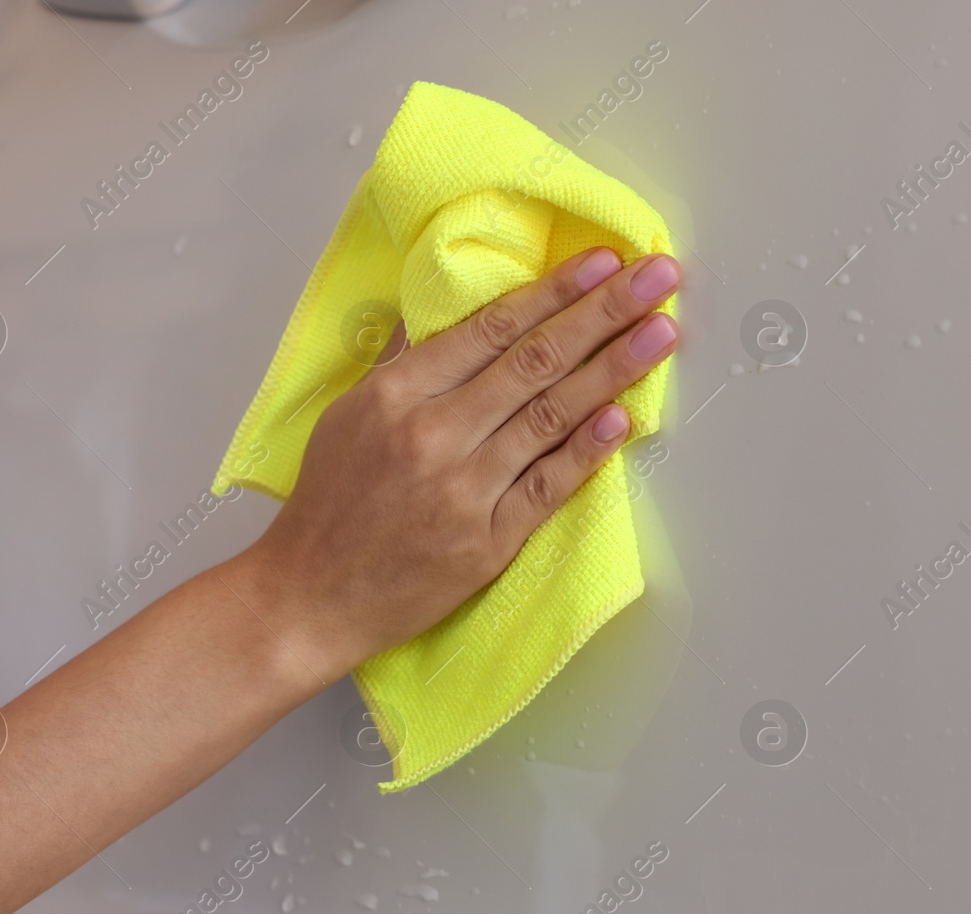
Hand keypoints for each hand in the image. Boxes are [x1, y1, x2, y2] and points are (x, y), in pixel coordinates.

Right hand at [239, 246, 681, 686]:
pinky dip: (588, 450)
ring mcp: (465, 488)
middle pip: (534, 361)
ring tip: (660, 333)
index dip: (553, 291)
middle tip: (656, 278)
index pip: (492, 328)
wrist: (311, 594)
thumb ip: (402, 363)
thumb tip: (439, 312)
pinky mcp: (488, 541)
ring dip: (613, 369)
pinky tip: (624, 417)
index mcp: (398, 394)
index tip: (601, 263)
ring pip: (551, 415)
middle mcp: (434, 433)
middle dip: (603, 313)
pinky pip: (548, 486)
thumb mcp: (348, 415)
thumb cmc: (328, 505)